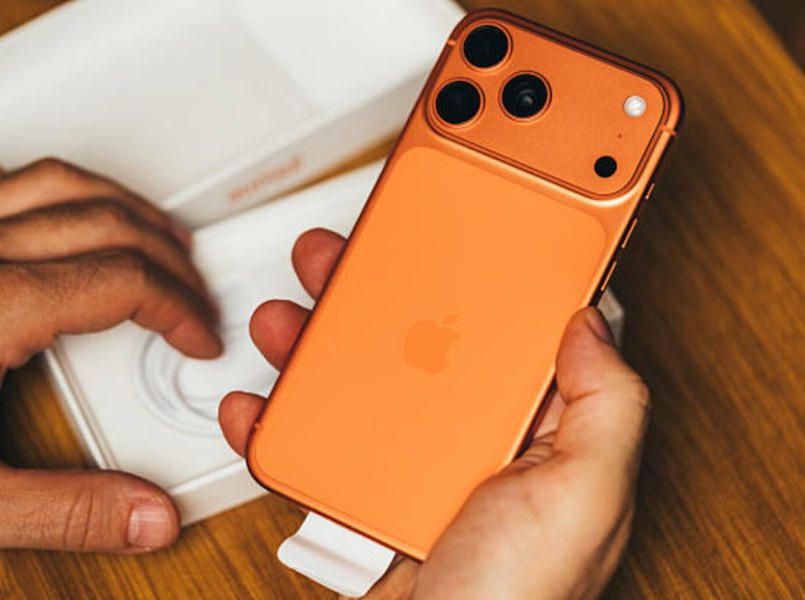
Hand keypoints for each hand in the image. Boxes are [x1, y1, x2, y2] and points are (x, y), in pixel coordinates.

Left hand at [0, 155, 220, 552]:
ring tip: (154, 233)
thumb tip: (146, 515)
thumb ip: (67, 511)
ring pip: (52, 183)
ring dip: (119, 205)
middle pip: (104, 222)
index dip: (180, 307)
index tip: (196, 336)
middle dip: (168, 258)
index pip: (123, 281)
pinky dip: (18, 181)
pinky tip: (39, 203)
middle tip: (191, 296)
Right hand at [220, 228, 650, 598]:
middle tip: (348, 254)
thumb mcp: (585, 499)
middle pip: (422, 343)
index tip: (454, 228)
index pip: (513, 332)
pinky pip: (316, 444)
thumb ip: (608, 405)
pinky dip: (279, 420)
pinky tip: (258, 402)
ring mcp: (412, 469)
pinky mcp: (362, 497)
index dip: (484, 276)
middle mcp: (473, 444)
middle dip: (378, 291)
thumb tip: (590, 319)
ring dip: (318, 341)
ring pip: (361, 382)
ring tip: (288, 313)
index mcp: (536, 432)